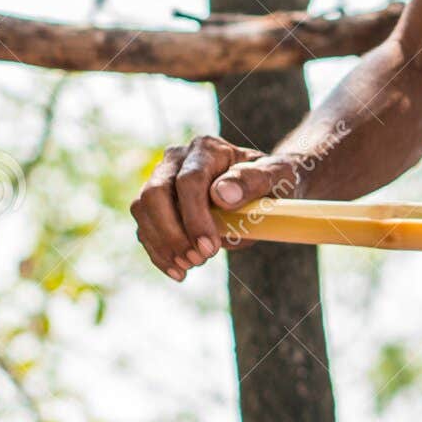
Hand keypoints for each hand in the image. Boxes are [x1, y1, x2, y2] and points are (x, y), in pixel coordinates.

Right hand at [130, 136, 299, 280]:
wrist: (267, 188)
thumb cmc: (274, 180)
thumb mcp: (279, 176)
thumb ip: (255, 180)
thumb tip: (222, 195)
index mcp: (207, 149)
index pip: (189, 180)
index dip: (195, 216)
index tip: (211, 247)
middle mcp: (177, 160)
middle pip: (155, 193)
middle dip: (173, 233)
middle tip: (199, 259)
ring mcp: (162, 180)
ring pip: (142, 210)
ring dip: (162, 244)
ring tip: (190, 266)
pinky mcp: (156, 205)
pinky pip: (144, 228)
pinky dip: (158, 253)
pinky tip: (179, 272)